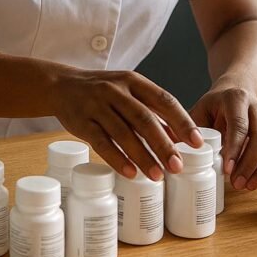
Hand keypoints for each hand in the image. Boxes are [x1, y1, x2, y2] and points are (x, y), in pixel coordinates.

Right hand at [50, 69, 202, 180]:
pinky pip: (101, 142)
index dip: (181, 121)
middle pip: (144, 119)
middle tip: (178, 166)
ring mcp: (96, 106)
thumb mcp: (127, 91)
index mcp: (132, 80)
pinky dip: (117, 158)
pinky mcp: (81, 122)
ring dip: (142, 156)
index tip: (196, 142)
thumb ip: (150, 110)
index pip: (163, 99)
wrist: (60, 85)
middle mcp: (115, 91)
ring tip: (157, 175)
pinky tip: (130, 172)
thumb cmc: (101, 91)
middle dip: (163, 144)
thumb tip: (180, 138)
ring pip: (123, 133)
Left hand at [190, 82, 256, 190]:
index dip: (235, 148)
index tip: (228, 169)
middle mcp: (256, 107)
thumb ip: (192, 130)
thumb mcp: (200, 110)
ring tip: (246, 186)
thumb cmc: (214, 105)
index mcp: (235, 99)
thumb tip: (179, 153)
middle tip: (236, 183)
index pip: (239, 125)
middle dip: (249, 164)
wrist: (235, 91)